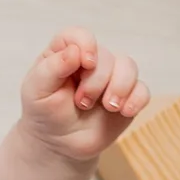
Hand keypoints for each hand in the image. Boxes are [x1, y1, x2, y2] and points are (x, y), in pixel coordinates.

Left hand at [19, 28, 149, 162]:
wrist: (59, 143)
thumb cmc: (45, 112)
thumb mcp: (37, 91)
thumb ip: (51, 69)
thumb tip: (74, 52)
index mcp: (66, 53)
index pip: (79, 36)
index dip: (86, 45)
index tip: (85, 63)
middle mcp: (92, 60)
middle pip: (106, 56)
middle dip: (96, 82)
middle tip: (82, 103)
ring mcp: (112, 77)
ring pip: (129, 67)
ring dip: (119, 88)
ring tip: (107, 107)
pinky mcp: (127, 96)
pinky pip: (142, 90)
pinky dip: (136, 100)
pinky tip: (124, 111)